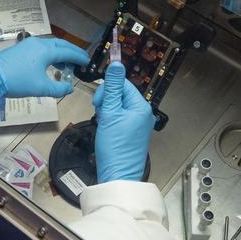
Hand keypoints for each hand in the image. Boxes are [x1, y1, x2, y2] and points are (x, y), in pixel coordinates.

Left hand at [0, 37, 88, 106]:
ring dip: (61, 53)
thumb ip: (59, 89)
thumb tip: (69, 89)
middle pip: (61, 45)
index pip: (68, 52)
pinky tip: (51, 64)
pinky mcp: (22, 48)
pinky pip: (42, 48)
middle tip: (81, 60)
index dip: (80, 57)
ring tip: (67, 65)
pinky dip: (51, 54)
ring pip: (51, 45)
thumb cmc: (18, 81)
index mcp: (46, 50)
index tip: (88, 62)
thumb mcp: (41, 88)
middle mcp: (40, 43)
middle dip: (72, 52)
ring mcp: (30, 44)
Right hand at [92, 62, 153, 181]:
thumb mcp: (110, 113)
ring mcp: (137, 124)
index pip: (123, 84)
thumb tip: (116, 64)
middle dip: (107, 101)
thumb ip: (113, 87)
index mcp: (141, 106)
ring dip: (106, 110)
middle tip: (101, 114)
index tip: (98, 102)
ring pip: (117, 106)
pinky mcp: (131, 133)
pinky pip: (119, 117)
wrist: (117, 175)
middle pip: (120, 94)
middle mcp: (142, 113)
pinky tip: (106, 130)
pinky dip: (109, 120)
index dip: (108, 89)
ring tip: (103, 124)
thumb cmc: (115, 148)